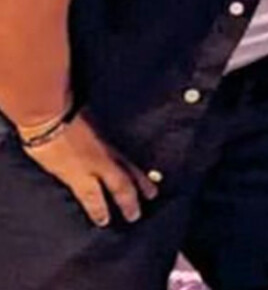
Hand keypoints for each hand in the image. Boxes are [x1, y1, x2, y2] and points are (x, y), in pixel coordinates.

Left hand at [20, 113, 153, 225]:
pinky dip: (133, 164)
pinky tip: (134, 165)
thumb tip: (82, 191)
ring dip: (141, 181)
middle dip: (130, 199)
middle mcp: (101, 162)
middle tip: (139, 212)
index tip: (106, 222)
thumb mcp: (55, 168)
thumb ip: (71, 179)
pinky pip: (124, 155)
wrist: (54, 115)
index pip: (95, 197)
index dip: (100, 210)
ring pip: (128, 168)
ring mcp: (106, 146)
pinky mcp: (105, 135)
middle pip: (122, 184)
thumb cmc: (47, 143)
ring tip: (151, 190)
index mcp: (85, 174)